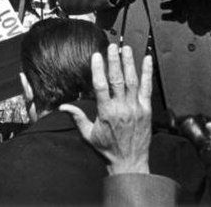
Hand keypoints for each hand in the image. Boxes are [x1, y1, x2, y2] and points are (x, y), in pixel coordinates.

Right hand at [60, 44, 152, 174]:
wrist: (130, 162)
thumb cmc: (107, 149)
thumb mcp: (88, 135)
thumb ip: (77, 117)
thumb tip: (63, 106)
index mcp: (106, 113)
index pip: (101, 86)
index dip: (98, 69)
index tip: (96, 56)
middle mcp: (122, 108)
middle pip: (117, 80)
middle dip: (114, 61)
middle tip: (112, 46)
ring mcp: (136, 108)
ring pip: (133, 81)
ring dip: (129, 63)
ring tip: (126, 48)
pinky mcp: (146, 109)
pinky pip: (147, 88)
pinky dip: (147, 73)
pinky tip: (147, 59)